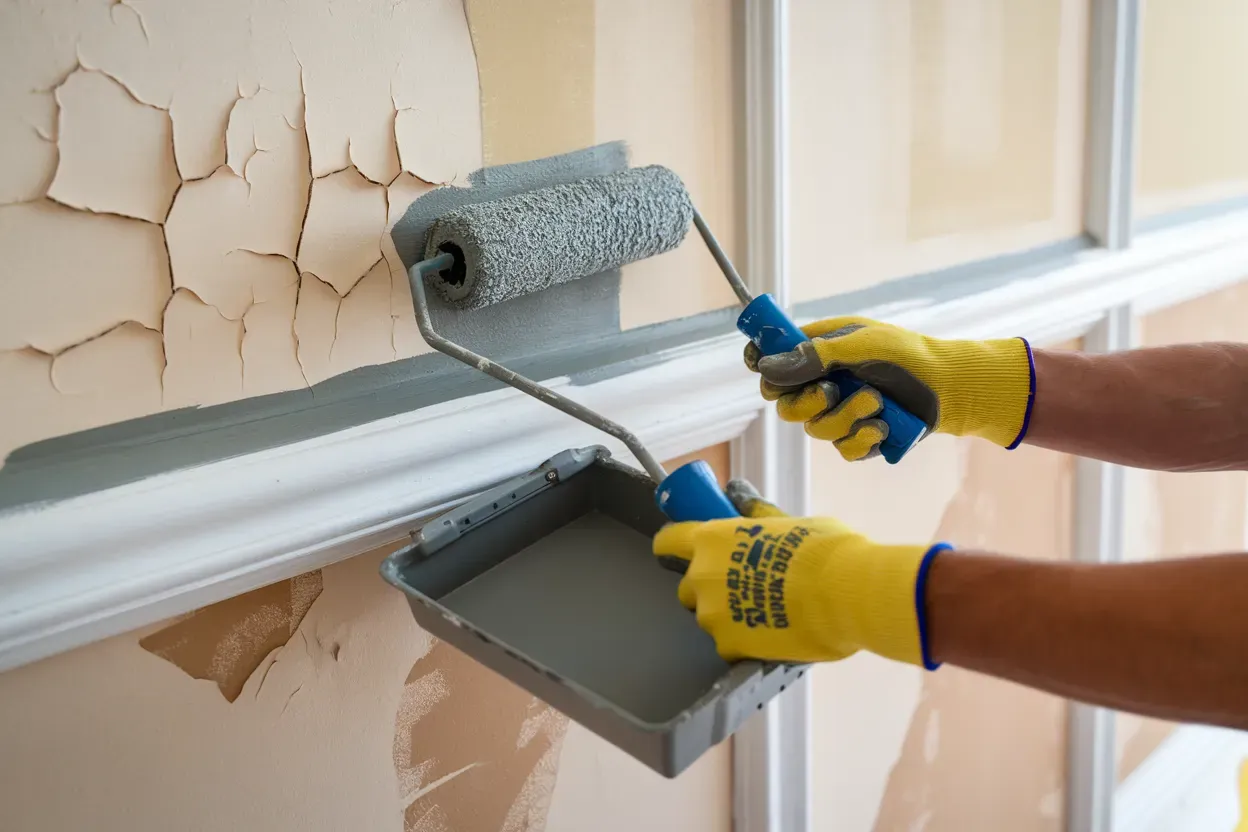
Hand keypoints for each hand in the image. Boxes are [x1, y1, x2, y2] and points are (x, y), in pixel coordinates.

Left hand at [652, 480, 943, 665]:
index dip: (673, 545)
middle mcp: (702, 576)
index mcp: (711, 539)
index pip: (667, 541)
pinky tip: (770, 632)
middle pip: (687, 585)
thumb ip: (755, 513)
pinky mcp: (729, 645)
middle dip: (707, 585)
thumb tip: (738, 492)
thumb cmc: (822, 549)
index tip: (682, 549)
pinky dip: (743, 640)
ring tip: (763, 611)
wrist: (847, 594)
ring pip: (707, 615)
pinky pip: (727, 643)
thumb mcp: (787, 521)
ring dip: (726, 614)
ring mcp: (712, 614)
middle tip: (742, 583)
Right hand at [743, 316, 1033, 460]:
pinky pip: (843, 450)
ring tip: (876, 401)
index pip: (772, 363)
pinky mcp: (860, 440)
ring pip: (815, 431)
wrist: (951, 386)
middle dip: (806, 401)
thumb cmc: (908, 354)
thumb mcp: (861, 344)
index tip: (762, 370)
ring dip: (844, 417)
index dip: (762, 367)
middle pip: (785, 405)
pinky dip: (863, 438)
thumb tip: (766, 368)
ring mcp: (840, 414)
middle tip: (830, 390)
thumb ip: (814, 355)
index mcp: (818, 353)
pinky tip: (883, 424)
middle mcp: (824, 384)